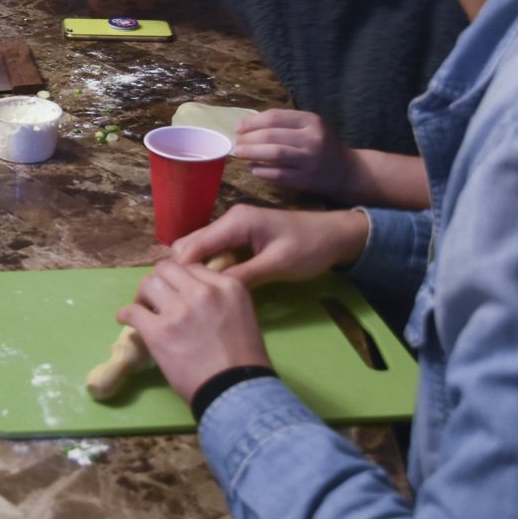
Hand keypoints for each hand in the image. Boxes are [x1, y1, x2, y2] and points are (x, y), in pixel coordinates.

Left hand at [117, 260, 271, 403]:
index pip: (192, 267)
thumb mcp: (242, 314)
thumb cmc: (244, 360)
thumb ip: (219, 298)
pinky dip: (125, 315)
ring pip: (147, 284)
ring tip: (143, 309)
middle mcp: (202, 291)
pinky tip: (126, 320)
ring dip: (142, 296)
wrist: (236, 391)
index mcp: (227, 286)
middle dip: (158, 282)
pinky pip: (131, 311)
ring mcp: (179, 311)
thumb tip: (190, 294)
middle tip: (155, 299)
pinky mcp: (159, 331)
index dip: (179, 279)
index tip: (175, 292)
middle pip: (166, 270)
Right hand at [169, 204, 370, 288]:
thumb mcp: (278, 265)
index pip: (192, 245)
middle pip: (189, 244)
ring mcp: (232, 226)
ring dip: (197, 270)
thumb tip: (209, 292)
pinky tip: (217, 285)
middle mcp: (228, 219)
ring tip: (201, 295)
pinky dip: (210, 267)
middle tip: (190, 299)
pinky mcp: (238, 235)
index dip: (182, 271)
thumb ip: (243, 276)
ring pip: (199, 248)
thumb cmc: (310, 247)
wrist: (336, 235)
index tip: (180, 298)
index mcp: (235, 222)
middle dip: (185, 271)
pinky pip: (213, 251)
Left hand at [233, 109, 358, 196]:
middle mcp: (312, 138)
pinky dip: (261, 171)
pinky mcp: (305, 179)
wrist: (346, 172)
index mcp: (311, 121)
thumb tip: (247, 125)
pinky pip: (277, 174)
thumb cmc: (320, 146)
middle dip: (248, 138)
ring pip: (273, 153)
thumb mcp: (309, 128)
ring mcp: (310, 159)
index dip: (251, 122)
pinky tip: (252, 168)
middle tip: (235, 143)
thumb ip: (284, 124)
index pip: (274, 117)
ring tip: (238, 153)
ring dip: (251, 153)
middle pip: (271, 135)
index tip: (238, 128)